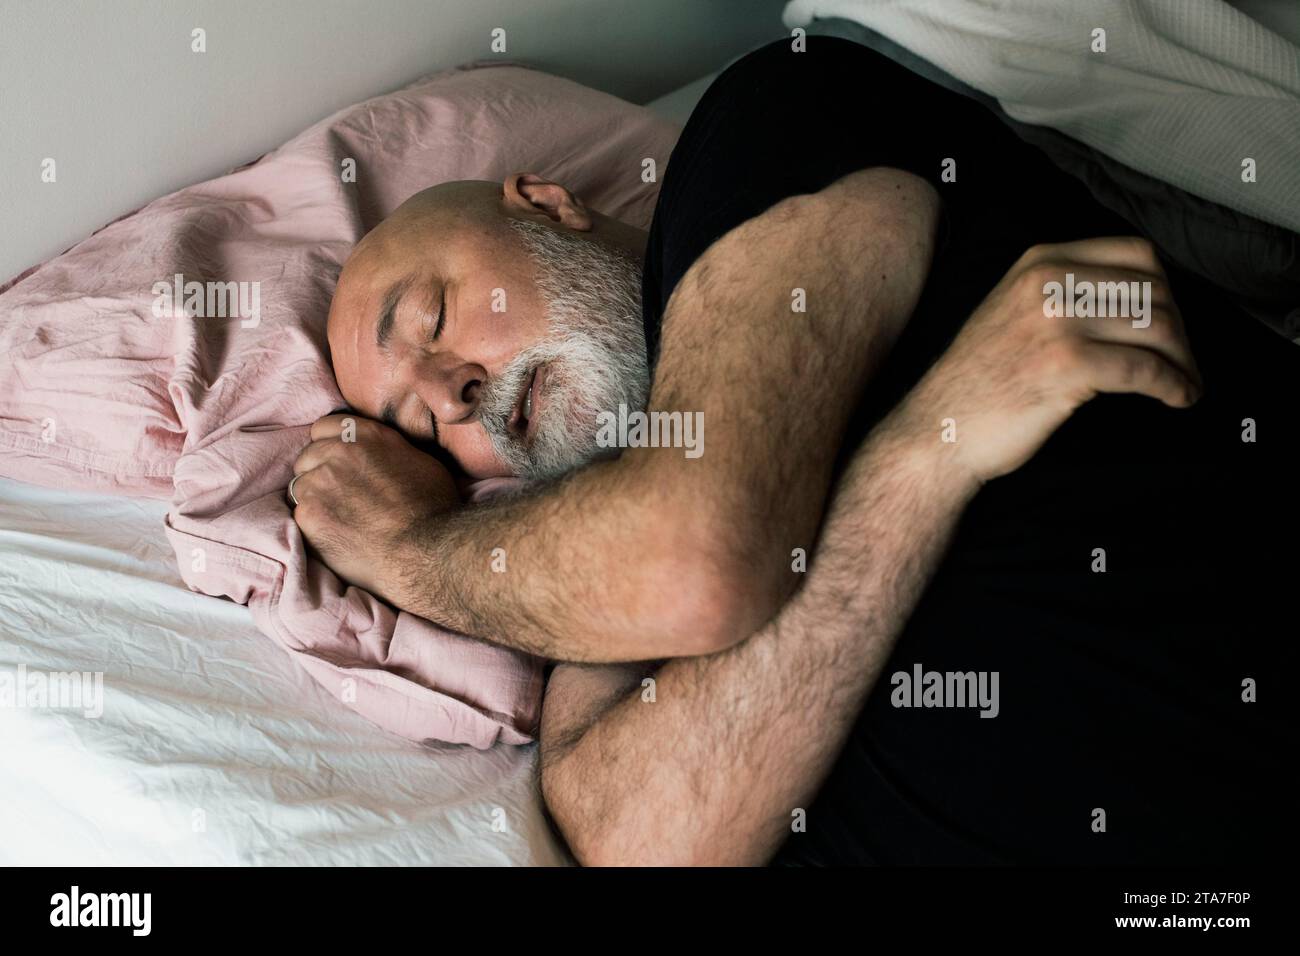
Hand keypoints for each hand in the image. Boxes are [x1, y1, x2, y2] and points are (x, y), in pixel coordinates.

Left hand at [291, 414, 459, 600]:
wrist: (424, 551)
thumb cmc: (433, 509)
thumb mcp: (421, 462)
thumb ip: (390, 450)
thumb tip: (381, 454)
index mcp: (367, 435)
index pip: (324, 427)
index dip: (329, 445)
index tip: (339, 463)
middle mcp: (338, 452)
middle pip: (307, 456)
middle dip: (319, 472)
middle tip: (340, 496)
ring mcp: (319, 483)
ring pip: (300, 486)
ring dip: (314, 498)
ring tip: (338, 518)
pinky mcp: (308, 514)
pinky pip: (299, 514)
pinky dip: (313, 524)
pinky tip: (335, 534)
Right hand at [896, 237, 1200, 485]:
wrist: (939, 429)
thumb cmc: (980, 383)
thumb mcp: (1014, 312)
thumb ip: (1063, 293)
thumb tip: (1142, 302)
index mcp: (1040, 262)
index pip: (1136, 254)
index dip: (1167, 290)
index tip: (1169, 324)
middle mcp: (1049, 281)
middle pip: (1154, 290)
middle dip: (1181, 331)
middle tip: (1183, 363)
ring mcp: (1057, 320)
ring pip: (1158, 327)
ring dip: (1184, 361)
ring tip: (1185, 384)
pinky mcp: (1067, 364)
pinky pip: (1146, 369)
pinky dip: (1173, 385)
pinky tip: (1177, 398)